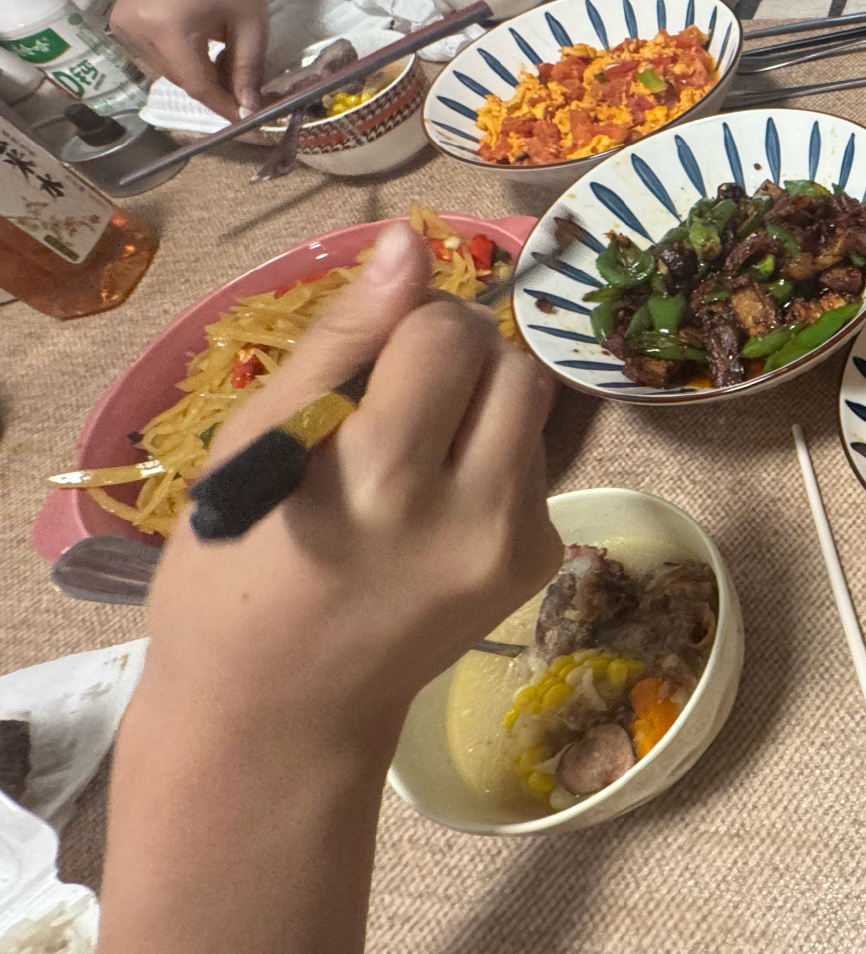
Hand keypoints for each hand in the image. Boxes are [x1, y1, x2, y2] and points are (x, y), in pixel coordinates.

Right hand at [110, 0, 270, 119]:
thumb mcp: (249, 21)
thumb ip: (248, 68)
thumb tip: (248, 108)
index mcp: (167, 28)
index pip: (196, 84)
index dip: (222, 105)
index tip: (246, 119)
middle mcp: (135, 30)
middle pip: (180, 79)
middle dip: (213, 89)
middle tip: (243, 87)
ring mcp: (122, 26)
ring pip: (166, 70)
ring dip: (196, 73)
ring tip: (224, 56)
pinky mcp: (119, 21)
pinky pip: (153, 55)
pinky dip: (179, 58)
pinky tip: (201, 43)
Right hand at [136, 224, 562, 769]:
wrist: (279, 712)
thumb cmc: (237, 570)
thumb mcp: (255, 445)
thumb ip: (344, 339)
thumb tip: (411, 241)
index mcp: (379, 474)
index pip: (448, 331)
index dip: (410, 326)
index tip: (371, 362)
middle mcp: (467, 511)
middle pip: (511, 363)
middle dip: (460, 356)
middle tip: (397, 398)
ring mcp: (514, 545)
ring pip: (534, 408)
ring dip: (483, 405)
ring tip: (415, 454)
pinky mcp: (539, 564)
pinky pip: (537, 466)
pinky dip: (494, 461)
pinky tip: (437, 505)